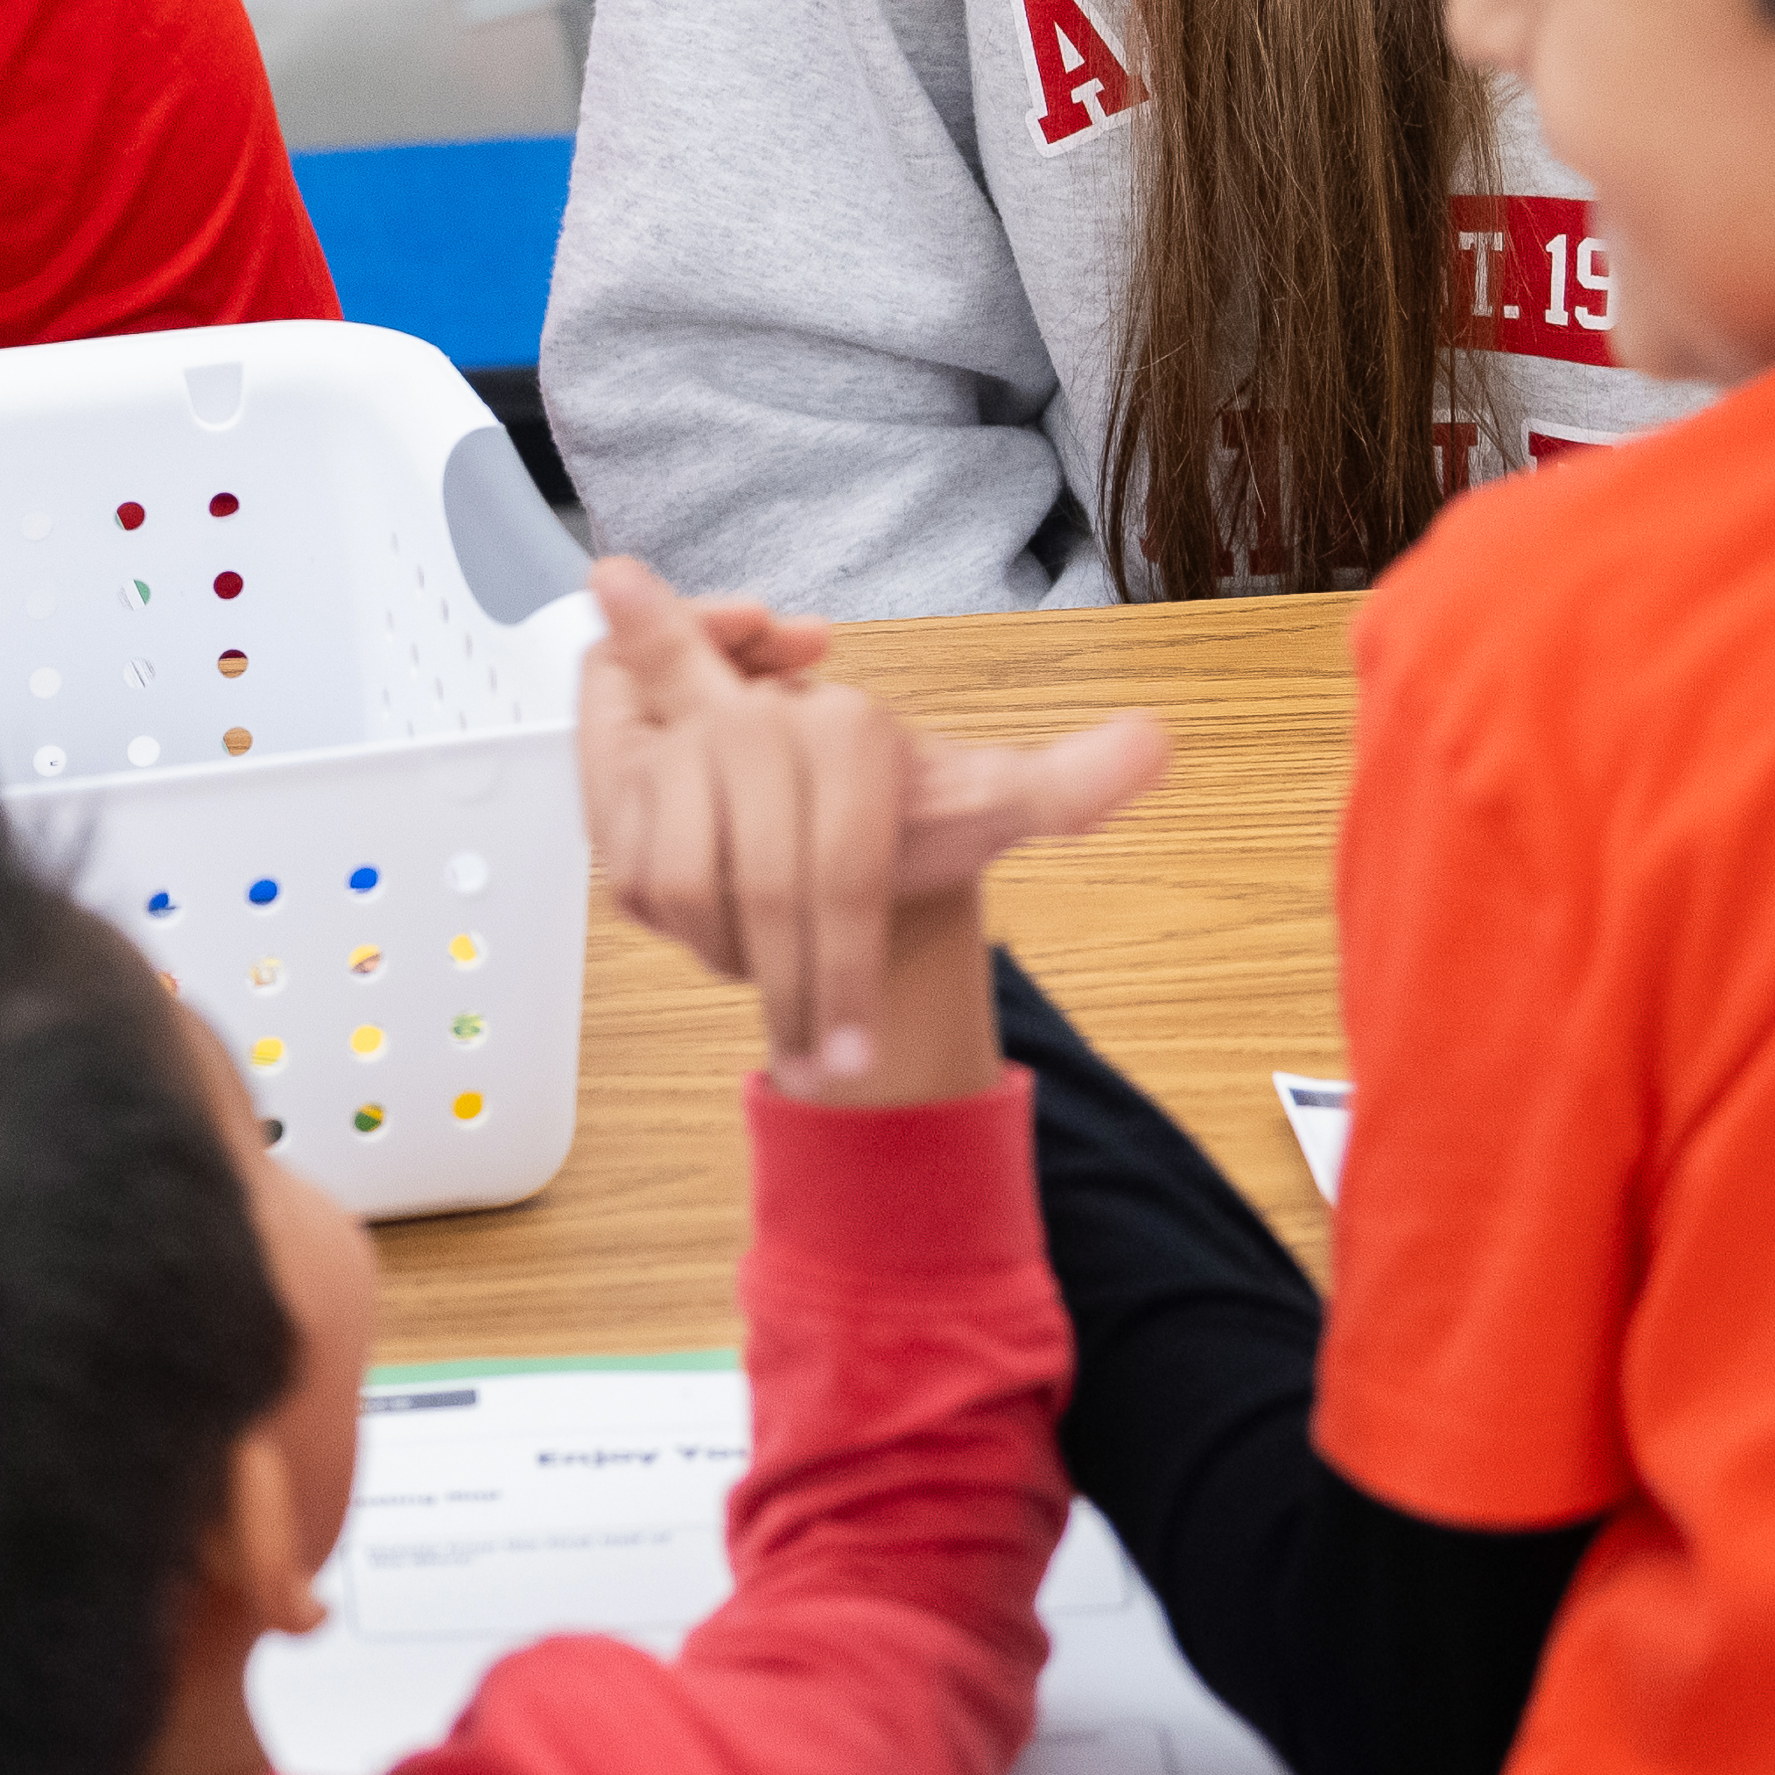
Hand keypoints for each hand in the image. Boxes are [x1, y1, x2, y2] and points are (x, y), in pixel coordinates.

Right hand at [575, 557, 1169, 1095]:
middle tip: (828, 1057)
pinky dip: (676, 922)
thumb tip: (1158, 742)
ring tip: (768, 957)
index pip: (842, 874)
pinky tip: (713, 917)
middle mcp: (759, 717)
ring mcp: (677, 738)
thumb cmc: (897, 811)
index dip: (841, 976)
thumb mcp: (989, 804)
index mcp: (855, 730)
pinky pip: (635, 876)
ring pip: (689, 886)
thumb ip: (1069, 783)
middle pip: (766, 896)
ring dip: (729, 954)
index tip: (846, 1050)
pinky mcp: (616, 765)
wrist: (813, 798)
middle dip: (798, 991)